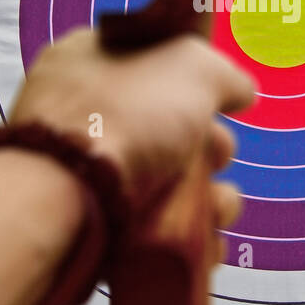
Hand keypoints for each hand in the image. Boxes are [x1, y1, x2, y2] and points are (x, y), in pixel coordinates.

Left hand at [9, 28, 254, 226]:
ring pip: (167, 186)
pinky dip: (186, 241)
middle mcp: (83, 115)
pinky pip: (151, 232)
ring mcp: (84, 175)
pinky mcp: (93, 227)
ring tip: (218, 211)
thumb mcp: (192, 67)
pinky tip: (206, 244)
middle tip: (216, 157)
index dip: (195, 82)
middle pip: (168, 131)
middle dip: (210, 149)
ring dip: (210, 201)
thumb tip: (242, 91)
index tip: (217, 101)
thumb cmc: (121, 117)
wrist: (62, 198)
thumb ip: (224, 74)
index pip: (152, 64)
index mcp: (89, 60)